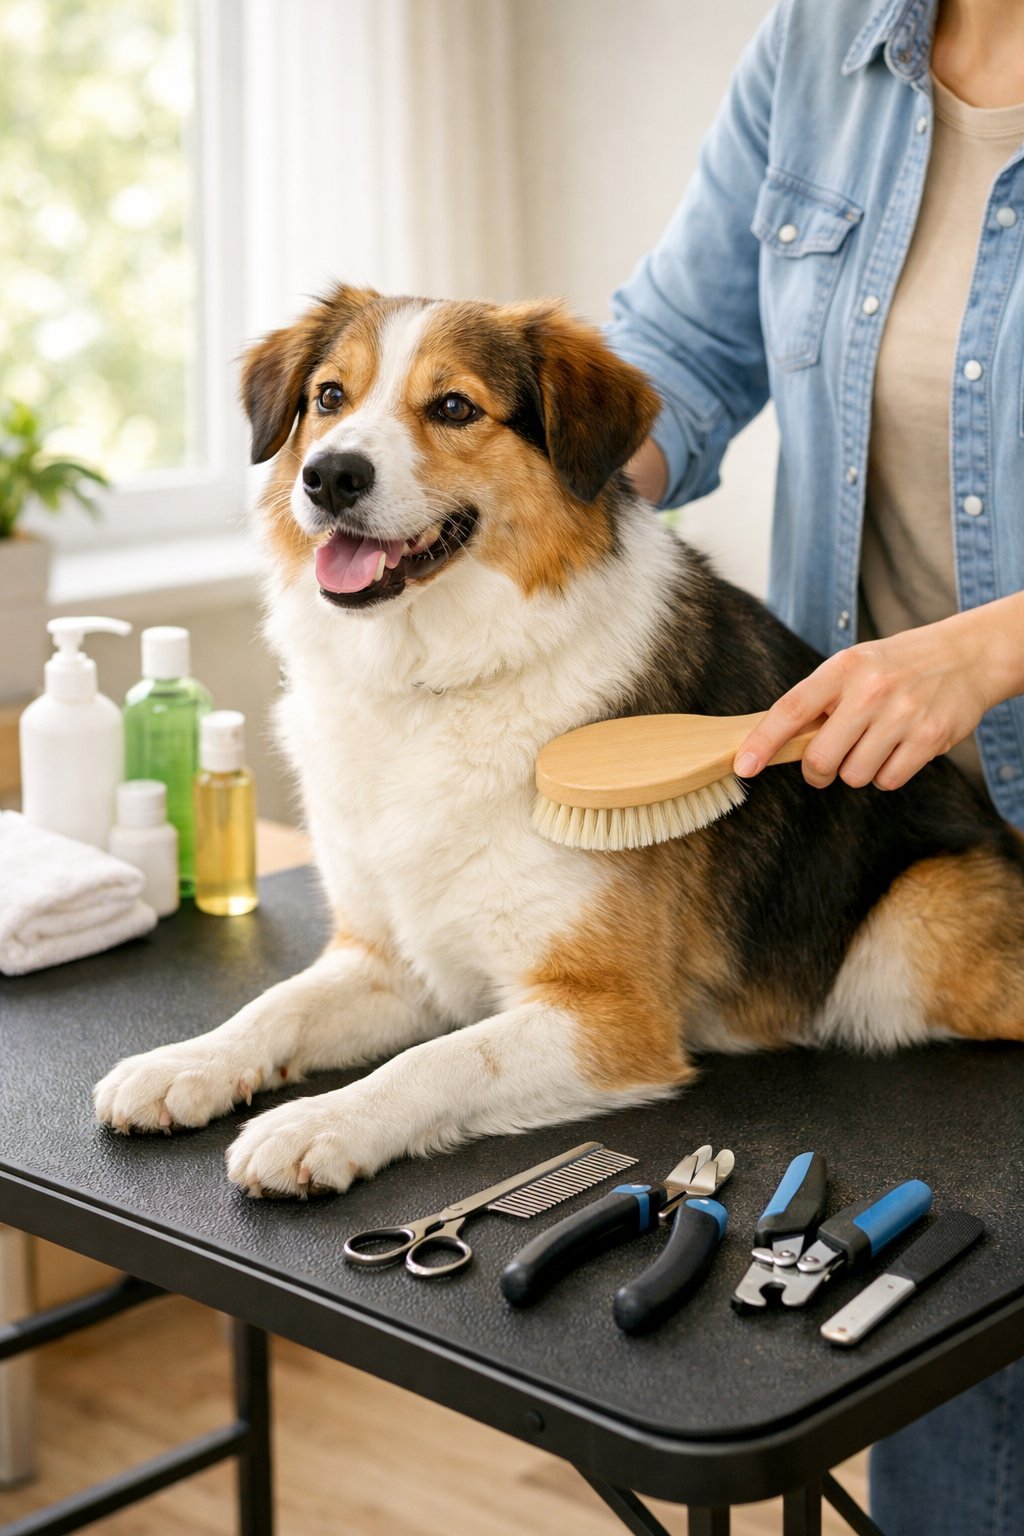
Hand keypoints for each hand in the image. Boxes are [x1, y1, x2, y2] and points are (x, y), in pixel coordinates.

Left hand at [732, 601, 1023, 791]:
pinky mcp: (929, 738)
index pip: (791, 710)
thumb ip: (819, 700)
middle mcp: (871, 690)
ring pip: (854, 776)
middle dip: (818, 771)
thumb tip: (774, 742)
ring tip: (873, 744)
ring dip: (857, 771)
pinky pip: (888, 781)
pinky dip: (887, 775)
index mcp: (843, 668)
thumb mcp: (853, 666)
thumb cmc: (897, 665)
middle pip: (821, 759)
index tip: (743, 766)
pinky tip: (897, 750)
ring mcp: (902, 715)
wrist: (967, 655)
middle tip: (826, 763)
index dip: (763, 742)